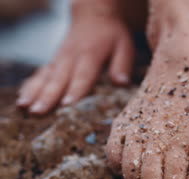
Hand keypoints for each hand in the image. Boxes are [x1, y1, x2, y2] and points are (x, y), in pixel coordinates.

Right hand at [17, 10, 133, 113]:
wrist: (94, 15)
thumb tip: (122, 83)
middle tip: (39, 111)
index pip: (83, 75)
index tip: (67, 104)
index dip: (75, 90)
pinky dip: (30, 85)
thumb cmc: (112, 34)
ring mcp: (60, 58)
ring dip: (35, 92)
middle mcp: (71, 56)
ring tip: (25, 106)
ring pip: (46, 77)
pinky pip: (40, 74)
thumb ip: (122, 65)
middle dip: (48, 96)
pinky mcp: (53, 61)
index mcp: (91, 54)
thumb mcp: (124, 46)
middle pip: (59, 78)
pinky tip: (23, 98)